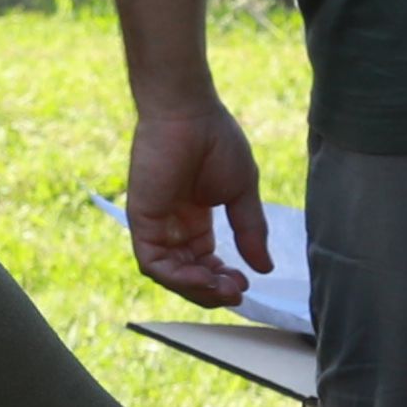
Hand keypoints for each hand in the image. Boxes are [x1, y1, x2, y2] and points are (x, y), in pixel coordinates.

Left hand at [120, 93, 267, 307]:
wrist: (189, 113)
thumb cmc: (215, 140)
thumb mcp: (241, 192)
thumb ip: (250, 230)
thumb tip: (265, 268)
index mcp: (194, 218)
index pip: (203, 262)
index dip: (222, 277)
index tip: (246, 283)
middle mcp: (173, 225)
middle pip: (187, 273)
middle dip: (212, 289)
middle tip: (236, 293)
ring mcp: (155, 223)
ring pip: (170, 274)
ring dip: (197, 288)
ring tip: (224, 289)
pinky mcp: (141, 220)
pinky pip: (153, 262)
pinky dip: (178, 277)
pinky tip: (204, 278)